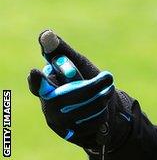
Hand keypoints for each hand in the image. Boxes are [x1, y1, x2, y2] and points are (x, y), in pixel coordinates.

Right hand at [27, 30, 132, 151]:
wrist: (104, 107)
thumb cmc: (85, 80)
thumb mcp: (77, 65)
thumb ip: (62, 52)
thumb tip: (45, 34)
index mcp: (47, 86)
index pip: (38, 85)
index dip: (36, 80)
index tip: (35, 72)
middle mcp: (49, 106)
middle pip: (69, 96)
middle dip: (92, 86)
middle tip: (108, 77)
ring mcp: (60, 122)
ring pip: (84, 109)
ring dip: (101, 97)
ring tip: (107, 91)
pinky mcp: (73, 134)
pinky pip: (93, 122)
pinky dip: (103, 113)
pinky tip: (103, 110)